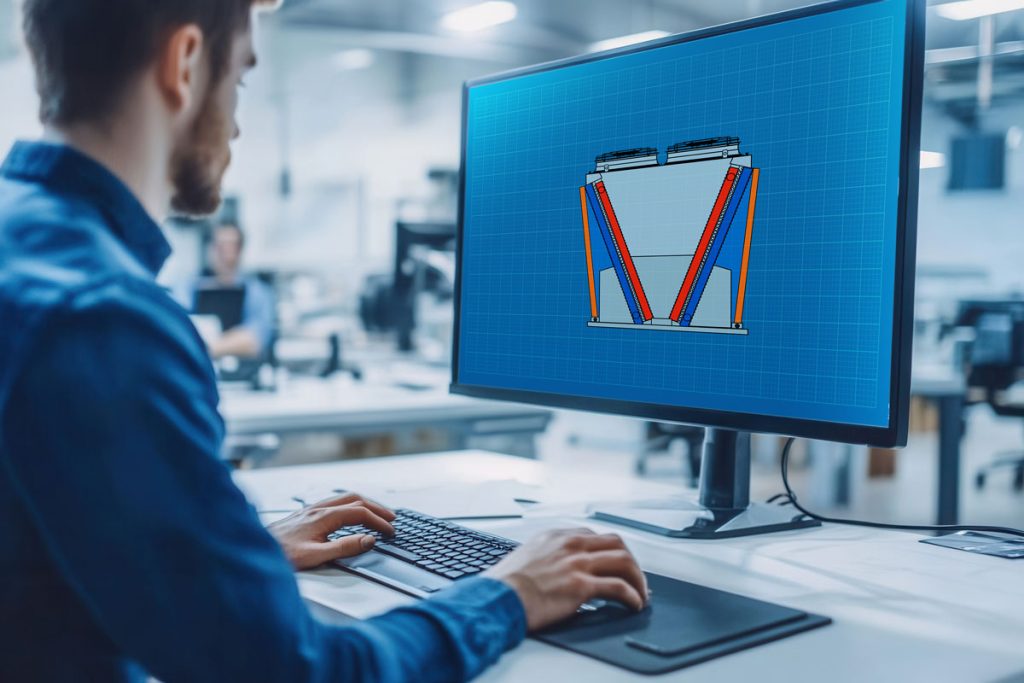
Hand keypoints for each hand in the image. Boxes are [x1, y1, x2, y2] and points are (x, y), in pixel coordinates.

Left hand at [267, 493, 395, 569]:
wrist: (253, 549)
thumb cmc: (281, 555)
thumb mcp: (316, 556)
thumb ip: (344, 547)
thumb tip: (369, 540)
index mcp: (324, 517)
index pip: (360, 514)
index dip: (378, 522)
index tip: (390, 531)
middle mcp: (318, 508)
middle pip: (355, 500)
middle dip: (376, 508)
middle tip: (391, 518)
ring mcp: (311, 509)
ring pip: (344, 498)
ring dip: (364, 504)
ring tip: (376, 513)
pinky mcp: (304, 514)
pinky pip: (334, 502)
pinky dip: (350, 505)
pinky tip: (348, 514)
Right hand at [485, 528, 647, 630]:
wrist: (499, 597)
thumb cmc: (506, 583)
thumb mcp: (526, 555)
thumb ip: (546, 555)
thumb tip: (556, 568)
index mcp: (557, 536)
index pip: (595, 536)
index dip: (611, 551)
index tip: (615, 563)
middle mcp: (571, 544)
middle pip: (616, 543)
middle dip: (630, 560)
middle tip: (635, 577)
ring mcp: (578, 563)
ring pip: (624, 561)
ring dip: (638, 579)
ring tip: (641, 593)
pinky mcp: (581, 585)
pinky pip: (619, 587)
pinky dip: (632, 596)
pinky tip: (634, 604)